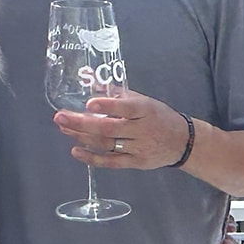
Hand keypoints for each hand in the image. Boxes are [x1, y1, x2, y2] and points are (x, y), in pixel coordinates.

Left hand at [58, 91, 192, 168]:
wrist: (183, 142)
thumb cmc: (159, 117)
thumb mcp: (144, 100)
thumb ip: (117, 94)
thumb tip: (91, 81)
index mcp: (145, 110)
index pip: (125, 107)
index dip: (107, 106)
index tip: (88, 103)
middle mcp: (142, 129)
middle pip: (109, 128)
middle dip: (82, 123)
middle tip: (60, 117)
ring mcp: (139, 148)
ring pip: (107, 144)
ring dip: (82, 137)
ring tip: (64, 129)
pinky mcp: (136, 162)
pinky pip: (112, 162)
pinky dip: (93, 158)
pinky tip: (76, 151)